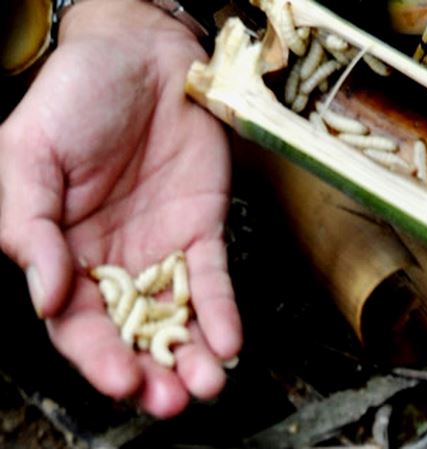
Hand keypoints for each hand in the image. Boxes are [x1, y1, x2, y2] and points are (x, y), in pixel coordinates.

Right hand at [0, 0, 240, 416]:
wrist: (145, 60)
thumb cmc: (76, 98)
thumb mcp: (28, 156)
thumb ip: (27, 228)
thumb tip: (43, 298)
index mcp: (63, 251)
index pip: (77, 322)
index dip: (97, 357)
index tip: (121, 383)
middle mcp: (113, 260)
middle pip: (131, 331)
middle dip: (151, 370)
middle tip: (173, 400)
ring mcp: (162, 248)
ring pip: (176, 316)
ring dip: (192, 354)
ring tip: (208, 385)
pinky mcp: (204, 230)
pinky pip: (212, 279)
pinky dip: (222, 312)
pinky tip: (229, 342)